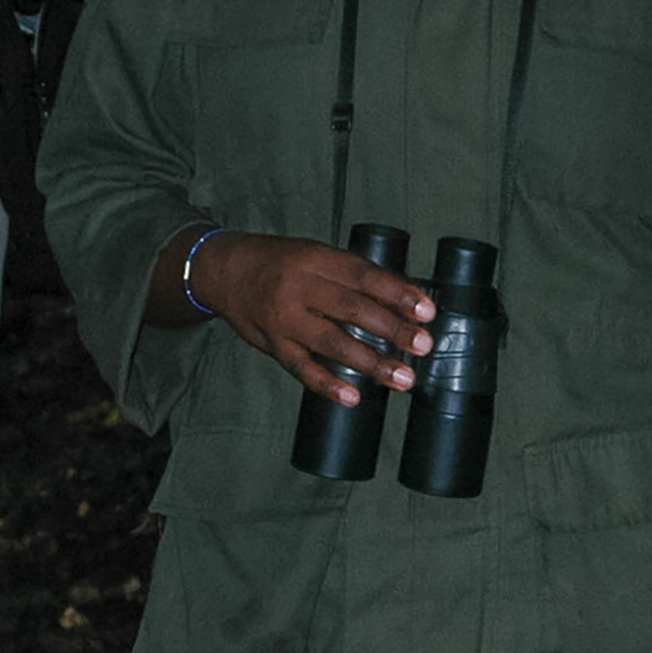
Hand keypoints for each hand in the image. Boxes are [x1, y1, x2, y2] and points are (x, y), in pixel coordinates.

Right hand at [185, 229, 433, 396]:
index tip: (426, 310)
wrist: (224, 271)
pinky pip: (302, 369)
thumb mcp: (316, 255)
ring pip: (331, 343)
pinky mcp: (273, 346)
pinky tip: (353, 397)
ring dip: (370, 362)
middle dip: (391, 329)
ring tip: (403, 378)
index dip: (397, 293)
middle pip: (351, 310)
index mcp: (315, 260)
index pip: (363, 276)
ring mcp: (283, 320)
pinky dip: (328, 385)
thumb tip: (406, 298)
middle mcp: (298, 288)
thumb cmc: (280, 263)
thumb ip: (353, 275)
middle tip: (423, 346)